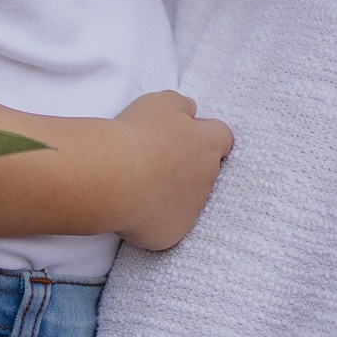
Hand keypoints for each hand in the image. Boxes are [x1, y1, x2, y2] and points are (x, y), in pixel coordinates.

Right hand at [111, 90, 234, 251]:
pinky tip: (132, 206)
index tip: (184, 133)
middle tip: (155, 159)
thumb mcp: (160, 102)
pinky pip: (166, 224)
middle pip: (205, 170)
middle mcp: (205, 179)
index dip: (206, 133)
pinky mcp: (171, 234)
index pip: (222, 137)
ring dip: (169, 191)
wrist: (114, 178)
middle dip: (186, 165)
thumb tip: (190, 110)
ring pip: (186, 200)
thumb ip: (181, 104)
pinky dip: (153, 216)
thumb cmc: (137, 134)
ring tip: (138, 182)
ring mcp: (191, 210)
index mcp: (206, 145)